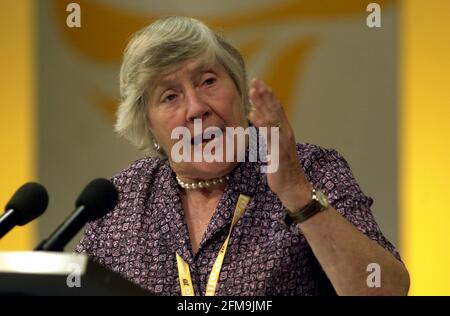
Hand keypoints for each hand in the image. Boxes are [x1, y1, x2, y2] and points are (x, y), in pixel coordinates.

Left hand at [248, 78, 311, 210]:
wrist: (293, 187)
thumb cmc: (282, 169)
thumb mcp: (274, 148)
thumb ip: (268, 134)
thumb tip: (257, 121)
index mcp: (284, 131)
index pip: (276, 108)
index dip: (267, 95)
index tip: (258, 83)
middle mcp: (285, 132)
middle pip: (274, 109)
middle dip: (264, 94)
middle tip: (255, 80)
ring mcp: (283, 141)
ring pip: (272, 118)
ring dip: (262, 104)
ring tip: (253, 92)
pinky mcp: (278, 151)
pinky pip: (269, 135)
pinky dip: (261, 123)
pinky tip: (253, 115)